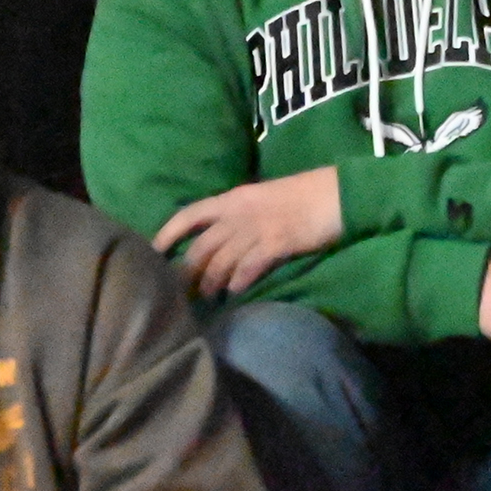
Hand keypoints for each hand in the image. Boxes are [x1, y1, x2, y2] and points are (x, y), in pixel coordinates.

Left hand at [154, 168, 344, 296]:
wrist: (337, 194)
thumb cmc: (302, 195)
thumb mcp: (262, 199)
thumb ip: (239, 215)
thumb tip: (220, 239)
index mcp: (233, 198)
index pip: (189, 214)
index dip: (168, 234)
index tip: (153, 252)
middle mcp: (239, 213)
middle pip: (201, 246)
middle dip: (188, 271)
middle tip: (182, 291)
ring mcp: (257, 229)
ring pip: (221, 261)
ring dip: (212, 282)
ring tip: (210, 296)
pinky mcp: (277, 244)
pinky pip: (248, 267)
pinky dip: (239, 282)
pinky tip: (237, 292)